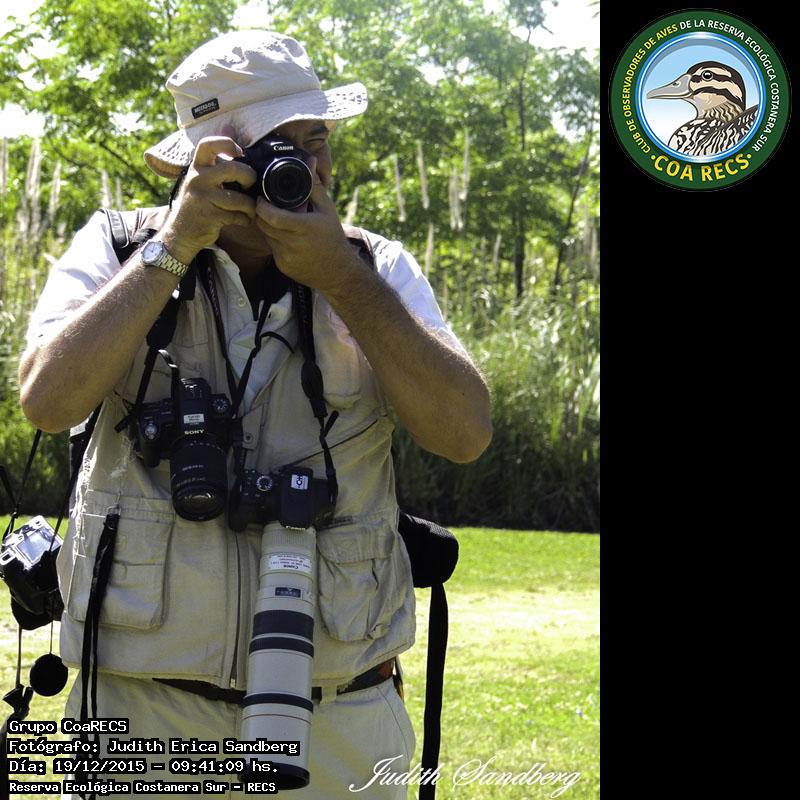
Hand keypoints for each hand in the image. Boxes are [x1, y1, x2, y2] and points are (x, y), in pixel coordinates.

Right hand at [159, 137, 257, 264]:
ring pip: (239, 198)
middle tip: (251, 185)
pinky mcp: (210, 216)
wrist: (181, 232)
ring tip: (250, 209)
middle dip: (249, 177)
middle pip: (233, 169)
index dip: (228, 144)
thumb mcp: (201, 177)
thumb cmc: (197, 202)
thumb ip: (216, 157)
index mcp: (197, 166)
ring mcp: (203, 198)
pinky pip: (237, 215)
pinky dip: (245, 219)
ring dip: (250, 206)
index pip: (209, 143)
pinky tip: (242, 220)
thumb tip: (229, 125)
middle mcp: (198, 179)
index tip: (239, 153)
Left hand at [253, 174, 360, 295]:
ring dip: (267, 226)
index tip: (261, 197)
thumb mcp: (327, 209)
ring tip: (277, 218)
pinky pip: (272, 248)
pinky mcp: (283, 266)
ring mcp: (286, 257)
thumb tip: (309, 160)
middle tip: (265, 204)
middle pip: (263, 225)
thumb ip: (314, 186)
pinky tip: (286, 236)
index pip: (271, 216)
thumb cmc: (333, 237)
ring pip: (266, 236)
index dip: (261, 205)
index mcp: (304, 228)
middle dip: (261, 213)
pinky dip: (274, 239)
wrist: (338, 272)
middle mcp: (293, 244)